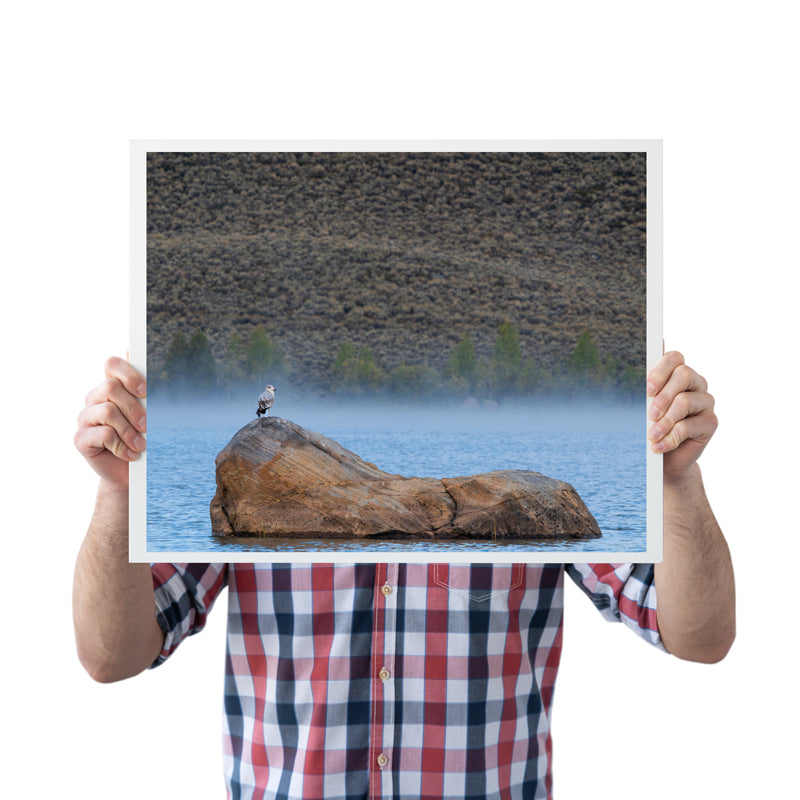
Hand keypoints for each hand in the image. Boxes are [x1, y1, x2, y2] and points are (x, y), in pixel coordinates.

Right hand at [74, 357, 146, 488]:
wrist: (129, 472)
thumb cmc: (141, 439)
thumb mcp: (149, 415)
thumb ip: (148, 394)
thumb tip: (157, 373)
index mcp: (111, 387)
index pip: (112, 364)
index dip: (129, 374)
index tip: (146, 391)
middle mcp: (94, 399)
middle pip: (110, 387)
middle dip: (133, 408)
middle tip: (147, 425)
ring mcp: (85, 418)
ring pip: (108, 411)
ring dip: (129, 430)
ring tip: (141, 445)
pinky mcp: (80, 438)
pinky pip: (103, 434)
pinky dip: (121, 445)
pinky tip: (130, 454)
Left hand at [646, 351, 716, 483]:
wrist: (666, 458)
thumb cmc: (652, 426)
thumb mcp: (644, 407)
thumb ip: (645, 391)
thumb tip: (638, 377)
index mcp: (678, 373)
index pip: (674, 357)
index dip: (660, 371)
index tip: (647, 390)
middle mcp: (695, 383)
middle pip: (684, 374)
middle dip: (663, 396)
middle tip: (649, 414)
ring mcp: (705, 401)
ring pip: (685, 401)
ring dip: (664, 421)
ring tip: (652, 436)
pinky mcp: (711, 422)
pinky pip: (688, 426)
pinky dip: (670, 438)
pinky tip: (658, 446)